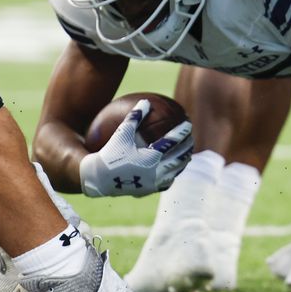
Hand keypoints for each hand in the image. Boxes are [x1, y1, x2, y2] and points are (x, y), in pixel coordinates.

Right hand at [79, 99, 194, 196]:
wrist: (100, 179)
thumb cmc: (110, 153)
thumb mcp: (122, 134)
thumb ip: (135, 117)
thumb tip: (145, 102)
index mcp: (150, 157)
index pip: (172, 141)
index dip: (182, 132)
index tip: (188, 123)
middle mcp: (156, 172)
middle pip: (180, 156)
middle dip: (187, 145)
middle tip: (190, 136)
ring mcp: (155, 182)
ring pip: (176, 170)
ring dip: (183, 159)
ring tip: (187, 151)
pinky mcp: (151, 189)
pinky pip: (168, 180)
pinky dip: (174, 172)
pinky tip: (175, 166)